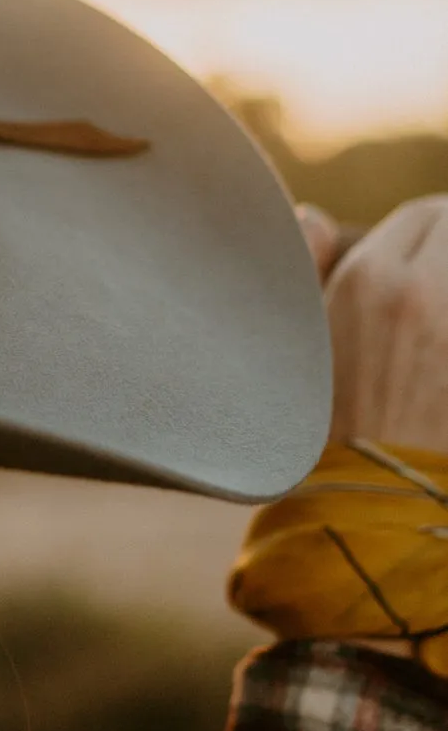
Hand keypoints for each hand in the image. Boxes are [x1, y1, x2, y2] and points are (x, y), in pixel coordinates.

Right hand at [321, 196, 447, 453]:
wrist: (370, 515)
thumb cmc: (322, 432)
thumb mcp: (297, 344)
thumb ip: (301, 263)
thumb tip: (317, 214)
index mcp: (368, 281)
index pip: (428, 214)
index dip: (433, 236)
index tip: (433, 265)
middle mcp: (425, 292)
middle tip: (439, 297)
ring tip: (442, 330)